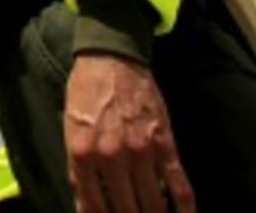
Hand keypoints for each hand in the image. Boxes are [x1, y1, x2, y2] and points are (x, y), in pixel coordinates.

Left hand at [64, 53, 193, 212]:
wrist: (110, 58)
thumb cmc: (85, 92)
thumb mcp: (70, 129)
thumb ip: (78, 168)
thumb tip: (85, 203)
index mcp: (82, 154)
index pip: (93, 206)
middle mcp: (111, 158)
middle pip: (125, 210)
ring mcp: (141, 152)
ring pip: (153, 205)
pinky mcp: (165, 144)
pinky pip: (179, 184)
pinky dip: (185, 207)